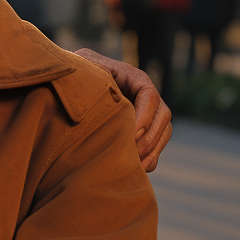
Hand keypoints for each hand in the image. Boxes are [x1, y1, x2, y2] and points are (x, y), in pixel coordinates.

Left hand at [74, 48, 172, 171]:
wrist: (76, 83)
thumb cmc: (79, 76)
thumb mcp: (84, 71)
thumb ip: (91, 78)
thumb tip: (91, 97)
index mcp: (133, 77)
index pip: (149, 95)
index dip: (144, 116)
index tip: (131, 134)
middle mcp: (146, 95)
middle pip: (162, 116)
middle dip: (149, 138)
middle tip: (132, 154)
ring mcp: (149, 112)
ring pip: (163, 132)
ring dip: (152, 151)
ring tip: (135, 165)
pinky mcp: (146, 129)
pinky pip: (157, 145)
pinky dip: (151, 158)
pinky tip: (136, 168)